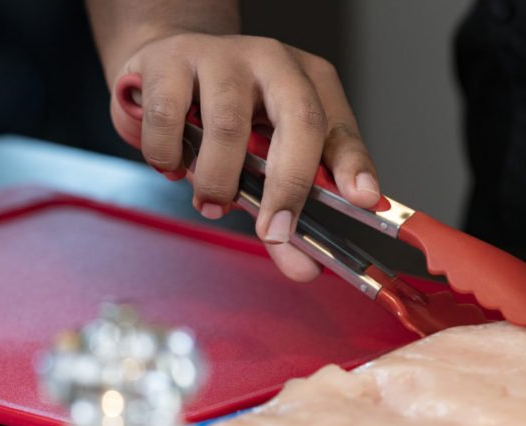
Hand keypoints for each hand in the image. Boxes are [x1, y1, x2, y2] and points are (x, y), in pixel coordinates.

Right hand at [109, 33, 380, 280]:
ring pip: (228, 126)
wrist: (162, 68)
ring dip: (218, 180)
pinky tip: (171, 162)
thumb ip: (286, 211)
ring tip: (210, 202)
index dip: (354, 167)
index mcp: (311, 84)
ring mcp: (223, 56)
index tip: (363, 200)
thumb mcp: (264, 158)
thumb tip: (302, 268)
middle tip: (273, 232)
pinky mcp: (169, 60)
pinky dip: (168, 155)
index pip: (341, 130)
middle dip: (289, 185)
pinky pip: (169, 119)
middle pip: (299, 119)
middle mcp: (275, 63)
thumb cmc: (225, 117)